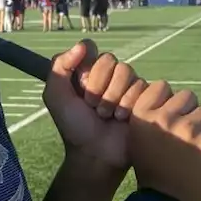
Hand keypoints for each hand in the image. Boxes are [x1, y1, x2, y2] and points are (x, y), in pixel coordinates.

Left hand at [44, 39, 148, 176]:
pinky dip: (130, 104)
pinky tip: (125, 119)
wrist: (97, 155)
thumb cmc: (74, 127)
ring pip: (128, 72)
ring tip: (109, 116)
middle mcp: (108, 76)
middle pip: (110, 60)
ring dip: (115, 99)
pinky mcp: (145, 97)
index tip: (81, 91)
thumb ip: (60, 66)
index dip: (88, 70)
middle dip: (100, 88)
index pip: (91, 49)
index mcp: (87, 71)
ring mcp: (128, 86)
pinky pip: (144, 86)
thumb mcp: (56, 97)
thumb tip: (82, 45)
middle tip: (95, 109)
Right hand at [126, 80, 200, 200]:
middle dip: (192, 112)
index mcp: (142, 116)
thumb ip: (152, 119)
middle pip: (188, 97)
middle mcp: (165, 119)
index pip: (161, 87)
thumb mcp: (139, 142)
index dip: (169, 101)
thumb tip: (174, 102)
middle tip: (190, 135)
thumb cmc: (154, 175)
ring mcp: (189, 129)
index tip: (171, 117)